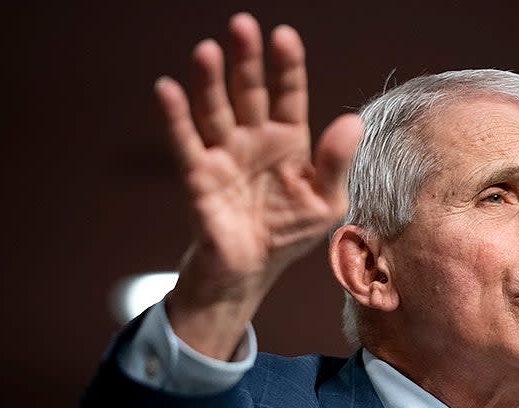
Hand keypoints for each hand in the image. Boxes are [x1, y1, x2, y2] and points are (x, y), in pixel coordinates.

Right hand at [154, 13, 361, 358]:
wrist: (250, 271)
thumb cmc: (289, 233)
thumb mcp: (325, 203)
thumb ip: (336, 163)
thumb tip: (351, 121)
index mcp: (289, 141)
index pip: (288, 95)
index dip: (286, 67)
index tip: (284, 36)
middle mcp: (254, 139)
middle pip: (248, 92)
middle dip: (246, 60)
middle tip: (242, 25)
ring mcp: (224, 154)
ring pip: (215, 110)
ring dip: (209, 81)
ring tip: (207, 51)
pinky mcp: (198, 177)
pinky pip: (186, 143)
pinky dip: (175, 117)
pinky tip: (167, 89)